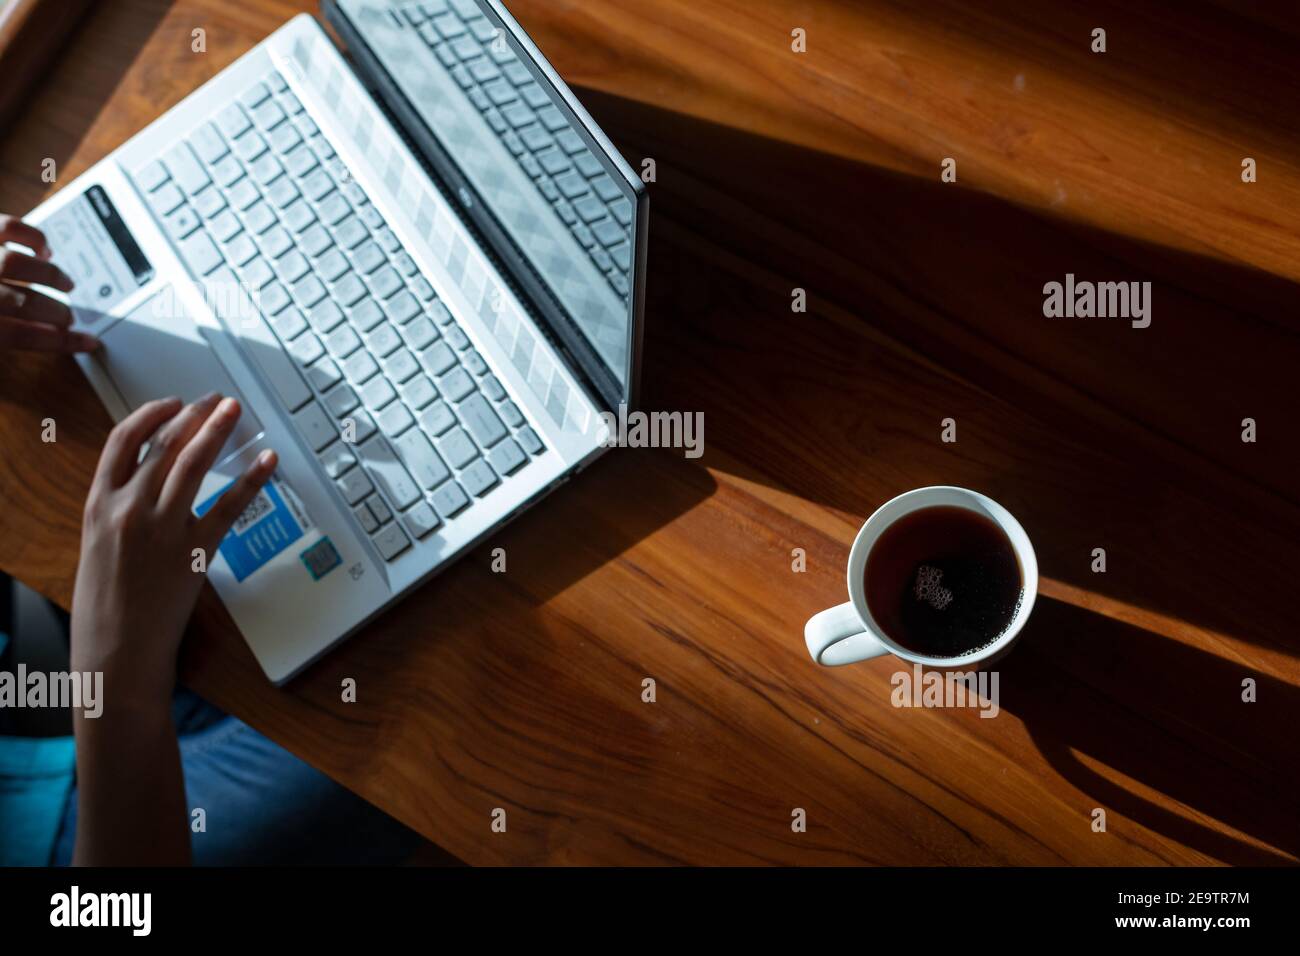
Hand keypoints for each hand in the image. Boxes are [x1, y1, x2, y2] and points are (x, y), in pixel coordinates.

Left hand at [0, 214, 97, 352]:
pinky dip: (32, 236)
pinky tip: (41, 248)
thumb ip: (2, 334)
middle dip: (56, 313)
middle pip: (27, 303)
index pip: (25, 336)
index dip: (60, 343)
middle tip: (68, 318)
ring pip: (21, 264)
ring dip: (50, 277)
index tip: (87, 343)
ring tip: (64, 284)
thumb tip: (33, 337)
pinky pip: (9, 227)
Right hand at [70, 394, 277, 707]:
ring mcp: (164, 528)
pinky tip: (266, 462)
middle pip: (165, 443)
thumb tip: (148, 481)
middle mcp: (129, 508)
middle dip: (194, 415)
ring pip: (194, 462)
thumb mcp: (98, 544)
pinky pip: (230, 505)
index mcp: (98, 504)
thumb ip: (119, 509)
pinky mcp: (195, 550)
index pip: (123, 440)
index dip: (151, 414)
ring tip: (234, 411)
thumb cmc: (105, 604)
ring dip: (217, 430)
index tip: (172, 404)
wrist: (116, 650)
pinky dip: (252, 479)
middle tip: (215, 401)